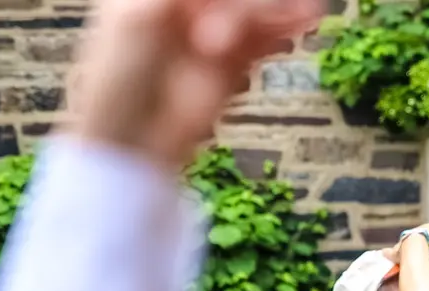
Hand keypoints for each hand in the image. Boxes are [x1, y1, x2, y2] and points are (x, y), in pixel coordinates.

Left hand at [67, 0, 323, 169]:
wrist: (134, 138)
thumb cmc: (119, 76)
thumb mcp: (142, 14)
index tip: (239, 2)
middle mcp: (185, 8)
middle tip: (277, 3)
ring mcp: (211, 36)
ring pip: (252, 12)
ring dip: (279, 9)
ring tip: (309, 10)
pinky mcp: (232, 65)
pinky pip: (264, 40)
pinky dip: (283, 30)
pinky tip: (304, 21)